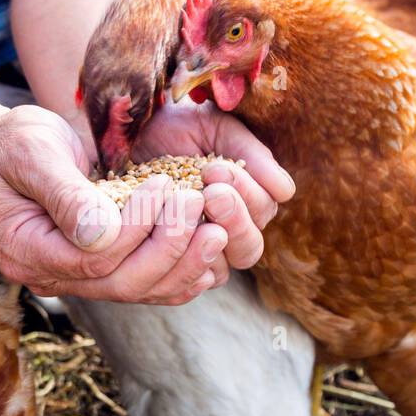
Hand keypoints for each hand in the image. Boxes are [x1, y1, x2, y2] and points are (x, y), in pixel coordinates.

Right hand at [0, 105, 229, 303]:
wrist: (10, 150)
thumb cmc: (15, 144)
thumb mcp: (32, 153)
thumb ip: (65, 193)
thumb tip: (103, 232)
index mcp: (24, 251)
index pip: (92, 259)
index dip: (135, 228)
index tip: (163, 185)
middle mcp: (50, 277)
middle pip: (121, 283)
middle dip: (168, 247)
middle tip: (197, 204)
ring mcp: (78, 280)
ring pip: (141, 291)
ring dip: (184, 263)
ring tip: (218, 230)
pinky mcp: (104, 271)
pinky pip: (148, 287)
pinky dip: (183, 273)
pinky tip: (209, 251)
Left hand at [131, 99, 295, 269]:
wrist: (129, 138)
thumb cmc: (179, 131)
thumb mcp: (219, 131)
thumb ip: (253, 156)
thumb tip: (286, 192)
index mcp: (249, 201)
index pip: (263, 211)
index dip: (246, 194)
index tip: (214, 169)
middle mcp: (230, 233)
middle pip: (249, 248)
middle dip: (232, 220)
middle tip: (209, 193)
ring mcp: (200, 255)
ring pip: (222, 270)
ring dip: (206, 241)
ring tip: (187, 210)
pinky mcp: (171, 268)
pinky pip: (185, 283)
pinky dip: (178, 260)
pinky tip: (164, 234)